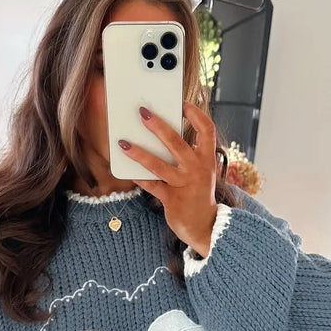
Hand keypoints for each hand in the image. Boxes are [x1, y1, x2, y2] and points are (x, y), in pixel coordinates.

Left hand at [119, 102, 218, 256]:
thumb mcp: (200, 172)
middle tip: (142, 113)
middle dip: (158, 126)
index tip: (183, 104)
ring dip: (139, 153)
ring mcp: (184, 185)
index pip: (207, 130)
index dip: (196, 114)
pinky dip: (139, 177)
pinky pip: (151, 185)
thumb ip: (186, 155)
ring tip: (123, 143)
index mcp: (207, 159)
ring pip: (158, 165)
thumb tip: (160, 135)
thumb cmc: (198, 193)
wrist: (205, 226)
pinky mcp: (172, 199)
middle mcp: (197, 170)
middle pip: (176, 143)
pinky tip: (127, 169)